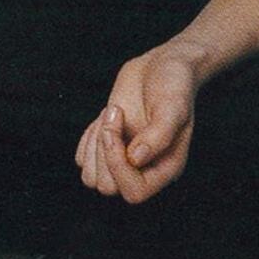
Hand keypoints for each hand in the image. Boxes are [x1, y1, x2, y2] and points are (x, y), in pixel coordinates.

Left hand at [78, 49, 199, 201]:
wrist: (163, 65)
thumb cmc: (175, 85)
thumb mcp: (173, 107)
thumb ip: (158, 135)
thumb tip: (135, 159)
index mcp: (165, 169)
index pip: (134, 192)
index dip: (117, 166)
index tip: (116, 129)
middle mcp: (144, 169)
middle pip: (107, 186)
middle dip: (103, 150)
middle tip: (115, 114)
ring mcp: (123, 159)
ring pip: (92, 178)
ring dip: (93, 147)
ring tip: (111, 115)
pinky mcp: (107, 146)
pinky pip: (83, 160)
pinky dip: (86, 140)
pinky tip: (104, 117)